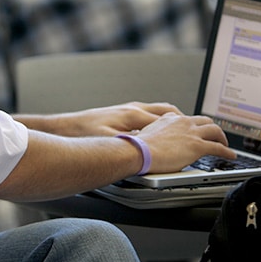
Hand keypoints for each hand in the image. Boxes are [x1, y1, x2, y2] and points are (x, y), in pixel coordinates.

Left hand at [41, 102, 183, 136]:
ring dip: (171, 120)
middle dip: (184, 122)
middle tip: (196, 133)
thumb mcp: (108, 143)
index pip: (168, 120)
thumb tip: (148, 152)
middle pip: (167, 112)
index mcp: (134, 115)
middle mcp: (133, 109)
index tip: (197, 139)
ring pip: (158, 111)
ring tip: (182, 132)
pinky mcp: (120, 114)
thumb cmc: (82, 133)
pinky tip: (157, 133)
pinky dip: (158, 122)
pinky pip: (147, 115)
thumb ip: (131, 147)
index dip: (185, 130)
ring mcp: (127, 110)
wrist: (62, 127)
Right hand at [136, 113, 234, 173]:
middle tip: (215, 135)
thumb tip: (156, 141)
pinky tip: (230, 156)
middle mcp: (183, 122)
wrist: (139, 152)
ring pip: (215, 130)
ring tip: (225, 144)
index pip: (188, 119)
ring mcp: (192, 133)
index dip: (195, 125)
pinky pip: (218, 148)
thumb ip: (157, 133)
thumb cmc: (138, 147)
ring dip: (222, 137)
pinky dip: (227, 151)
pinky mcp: (198, 146)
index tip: (197, 130)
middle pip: (205, 121)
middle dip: (212, 128)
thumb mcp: (147, 133)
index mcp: (171, 119)